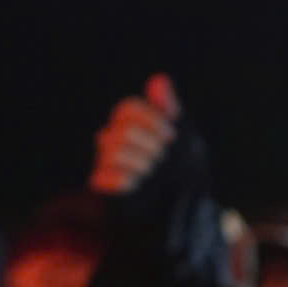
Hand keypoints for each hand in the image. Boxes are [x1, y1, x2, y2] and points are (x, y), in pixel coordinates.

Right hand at [91, 73, 180, 194]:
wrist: (185, 207)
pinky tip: (139, 184)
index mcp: (132, 126)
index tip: (172, 136)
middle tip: (163, 159)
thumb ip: (169, 109)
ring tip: (152, 174)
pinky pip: (102, 177)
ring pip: (112, 151)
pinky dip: (124, 180)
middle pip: (122, 130)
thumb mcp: (184, 138)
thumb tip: (159, 79)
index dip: (150, 119)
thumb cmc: (182, 169)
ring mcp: (108, 163)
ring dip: (141, 163)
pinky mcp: (105, 188)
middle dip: (150, 144)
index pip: (127, 109)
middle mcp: (115, 142)